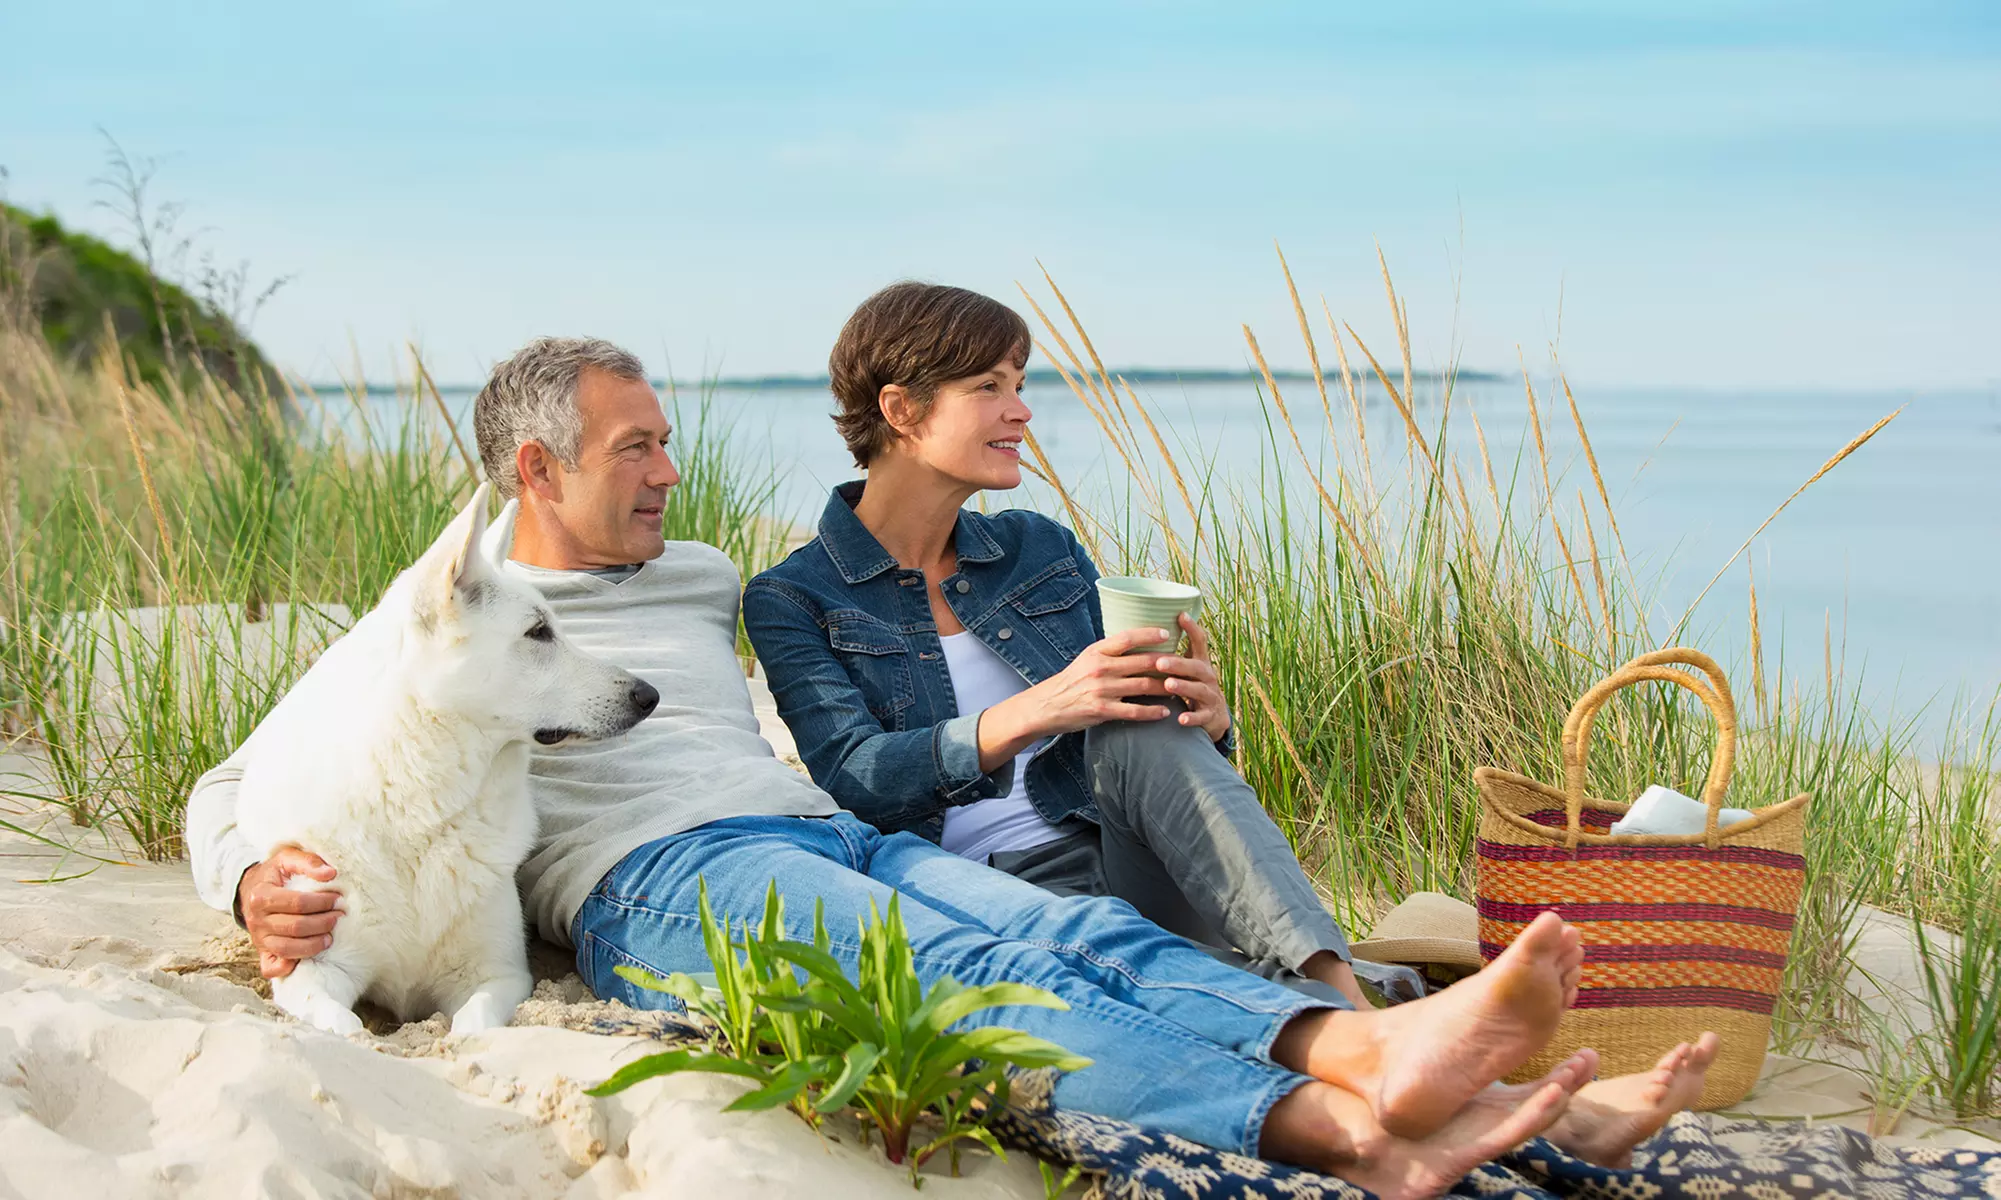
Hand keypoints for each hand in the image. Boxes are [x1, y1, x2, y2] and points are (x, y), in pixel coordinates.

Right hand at [237, 846, 341, 978]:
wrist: (251, 889)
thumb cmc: (274, 873)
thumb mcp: (287, 858)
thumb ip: (308, 861)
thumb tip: (330, 873)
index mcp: (261, 895)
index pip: (298, 903)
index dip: (322, 902)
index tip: (338, 898)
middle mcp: (257, 920)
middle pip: (295, 927)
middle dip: (323, 923)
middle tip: (339, 916)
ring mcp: (258, 938)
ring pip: (287, 949)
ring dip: (313, 945)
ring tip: (330, 937)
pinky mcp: (261, 952)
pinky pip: (272, 967)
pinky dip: (289, 967)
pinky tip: (307, 958)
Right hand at [977, 626, 1178, 768]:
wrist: (1047, 706)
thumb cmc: (1072, 682)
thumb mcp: (1087, 659)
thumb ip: (1111, 652)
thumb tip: (1139, 643)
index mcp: (1097, 651)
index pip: (1127, 637)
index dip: (1149, 633)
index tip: (1167, 633)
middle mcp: (1101, 667)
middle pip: (1143, 662)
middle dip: (1168, 663)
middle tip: (1186, 664)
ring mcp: (1101, 689)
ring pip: (1144, 685)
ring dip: (1167, 687)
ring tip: (1183, 688)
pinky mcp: (1101, 710)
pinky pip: (1134, 710)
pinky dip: (1153, 712)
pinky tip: (1166, 712)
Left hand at [1151, 613, 1233, 743]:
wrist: (1214, 717)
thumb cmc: (1192, 686)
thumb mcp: (1187, 668)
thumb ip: (1172, 653)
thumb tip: (1146, 632)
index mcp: (1200, 663)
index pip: (1199, 641)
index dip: (1192, 628)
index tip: (1180, 615)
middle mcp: (1208, 677)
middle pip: (1196, 667)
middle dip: (1178, 664)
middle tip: (1159, 662)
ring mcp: (1210, 696)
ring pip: (1199, 690)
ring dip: (1184, 687)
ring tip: (1168, 684)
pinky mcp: (1209, 716)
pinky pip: (1201, 717)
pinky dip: (1191, 717)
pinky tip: (1180, 719)